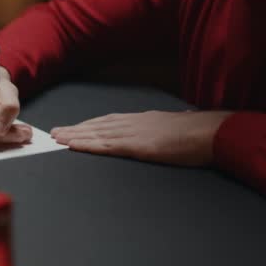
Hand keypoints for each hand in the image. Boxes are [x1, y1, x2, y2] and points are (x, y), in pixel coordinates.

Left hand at [51, 111, 232, 165]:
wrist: (210, 132)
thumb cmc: (194, 132)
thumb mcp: (169, 127)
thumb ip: (155, 130)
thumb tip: (152, 133)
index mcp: (139, 120)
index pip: (106, 121)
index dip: (87, 125)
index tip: (72, 128)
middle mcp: (131, 123)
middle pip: (96, 126)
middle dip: (74, 129)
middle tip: (54, 132)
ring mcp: (132, 134)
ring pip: (96, 134)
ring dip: (74, 136)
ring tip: (57, 138)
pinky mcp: (136, 146)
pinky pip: (105, 146)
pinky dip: (87, 145)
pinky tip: (73, 146)